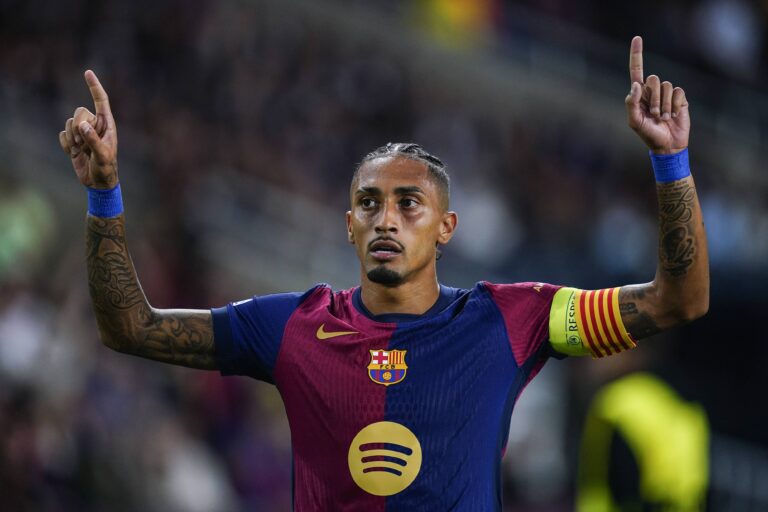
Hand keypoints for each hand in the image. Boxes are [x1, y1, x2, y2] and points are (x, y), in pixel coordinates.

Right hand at [59, 70, 117, 188]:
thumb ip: (93, 140)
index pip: (101, 101)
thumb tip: (82, 125)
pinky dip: (65, 144)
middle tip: (82, 143)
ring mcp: (83, 132)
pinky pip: (62, 134)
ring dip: (71, 137)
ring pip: (69, 123)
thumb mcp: (103, 155)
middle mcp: (95, 125)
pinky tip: (73, 154)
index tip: (88, 72)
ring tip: (79, 150)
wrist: (98, 182)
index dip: (94, 86)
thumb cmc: (106, 168)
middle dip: (77, 126)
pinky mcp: (73, 140)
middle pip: (79, 111)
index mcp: (107, 124)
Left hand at [625, 36, 689, 154]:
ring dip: (665, 105)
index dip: (636, 54)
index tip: (637, 38)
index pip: (636, 70)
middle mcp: (652, 91)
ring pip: (667, 86)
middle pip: (653, 79)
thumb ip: (632, 103)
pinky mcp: (680, 98)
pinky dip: (675, 105)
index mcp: (639, 94)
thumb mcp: (634, 122)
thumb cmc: (648, 134)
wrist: (667, 145)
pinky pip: (678, 92)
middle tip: (654, 114)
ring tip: (663, 117)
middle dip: (654, 98)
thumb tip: (635, 84)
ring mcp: (667, 94)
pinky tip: (673, 115)